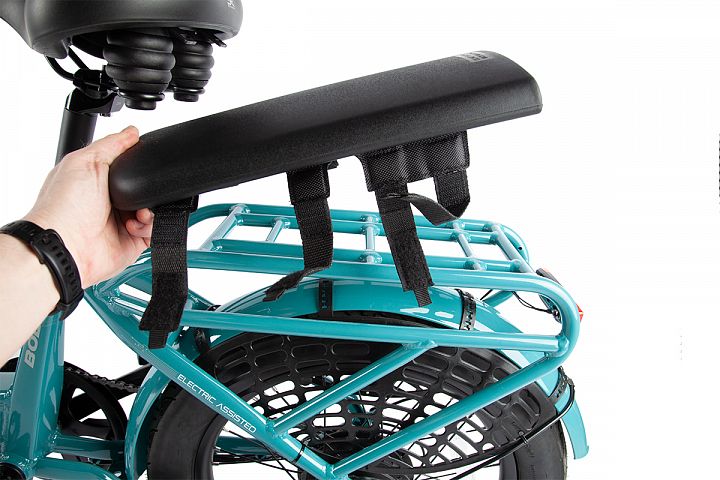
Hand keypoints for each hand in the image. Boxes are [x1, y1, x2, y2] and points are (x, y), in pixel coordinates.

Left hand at [23, 126, 152, 287]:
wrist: (66, 246)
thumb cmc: (64, 207)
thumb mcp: (85, 162)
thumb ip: (111, 145)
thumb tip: (131, 132)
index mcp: (96, 179)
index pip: (127, 166)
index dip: (137, 164)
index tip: (143, 163)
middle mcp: (109, 201)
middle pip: (144, 188)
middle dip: (148, 188)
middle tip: (139, 189)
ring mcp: (122, 221)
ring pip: (153, 209)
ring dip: (150, 208)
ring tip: (138, 211)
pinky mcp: (133, 241)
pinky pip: (154, 230)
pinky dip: (150, 226)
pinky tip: (134, 225)